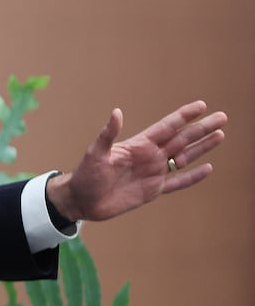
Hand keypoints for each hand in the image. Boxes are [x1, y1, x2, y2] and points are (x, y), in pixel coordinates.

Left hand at [47, 100, 226, 221]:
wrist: (82, 200)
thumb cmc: (86, 174)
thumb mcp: (95, 153)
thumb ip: (108, 134)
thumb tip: (117, 112)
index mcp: (138, 145)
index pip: (166, 127)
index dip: (184, 116)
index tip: (201, 105)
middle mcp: (149, 156)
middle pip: (181, 139)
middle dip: (202, 128)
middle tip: (222, 117)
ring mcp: (153, 173)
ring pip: (184, 157)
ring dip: (202, 148)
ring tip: (220, 135)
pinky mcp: (152, 190)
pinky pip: (177, 183)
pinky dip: (192, 177)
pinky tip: (207, 169)